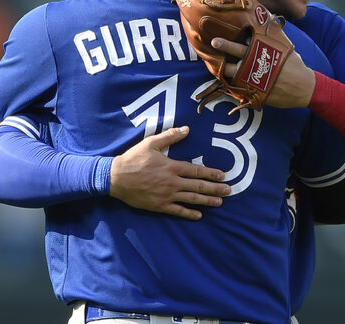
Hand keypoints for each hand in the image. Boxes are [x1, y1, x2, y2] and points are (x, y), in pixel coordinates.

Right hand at [109, 126, 230, 219]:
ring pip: (191, 200)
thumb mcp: (151, 143)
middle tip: (229, 191)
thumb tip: (187, 129)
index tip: (223, 175)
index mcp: (172, 167)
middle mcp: (172, 182)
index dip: (211, 173)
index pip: (196, 171)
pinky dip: (189, 214)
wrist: (115, 178)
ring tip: (219, 202)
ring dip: (207, 201)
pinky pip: (177, 211)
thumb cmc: (133, 159)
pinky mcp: (159, 206)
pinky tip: (199, 215)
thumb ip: (170, 136)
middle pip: (198, 187)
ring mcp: (166, 196)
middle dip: (215, 189)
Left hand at [211, 37, 315, 107]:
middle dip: (225, 46)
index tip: (220, 32)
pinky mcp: (255, 92)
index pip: (246, 42)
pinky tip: (223, 79)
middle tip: (214, 41)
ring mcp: (255, 79)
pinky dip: (229, 83)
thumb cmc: (293, 64)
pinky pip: (237, 88)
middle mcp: (258, 64)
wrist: (304, 87)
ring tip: (212, 64)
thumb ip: (275, 32)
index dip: (232, 38)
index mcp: (265, 51)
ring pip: (233, 73)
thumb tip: (268, 14)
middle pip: (238, 54)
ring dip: (222, 68)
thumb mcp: (286, 46)